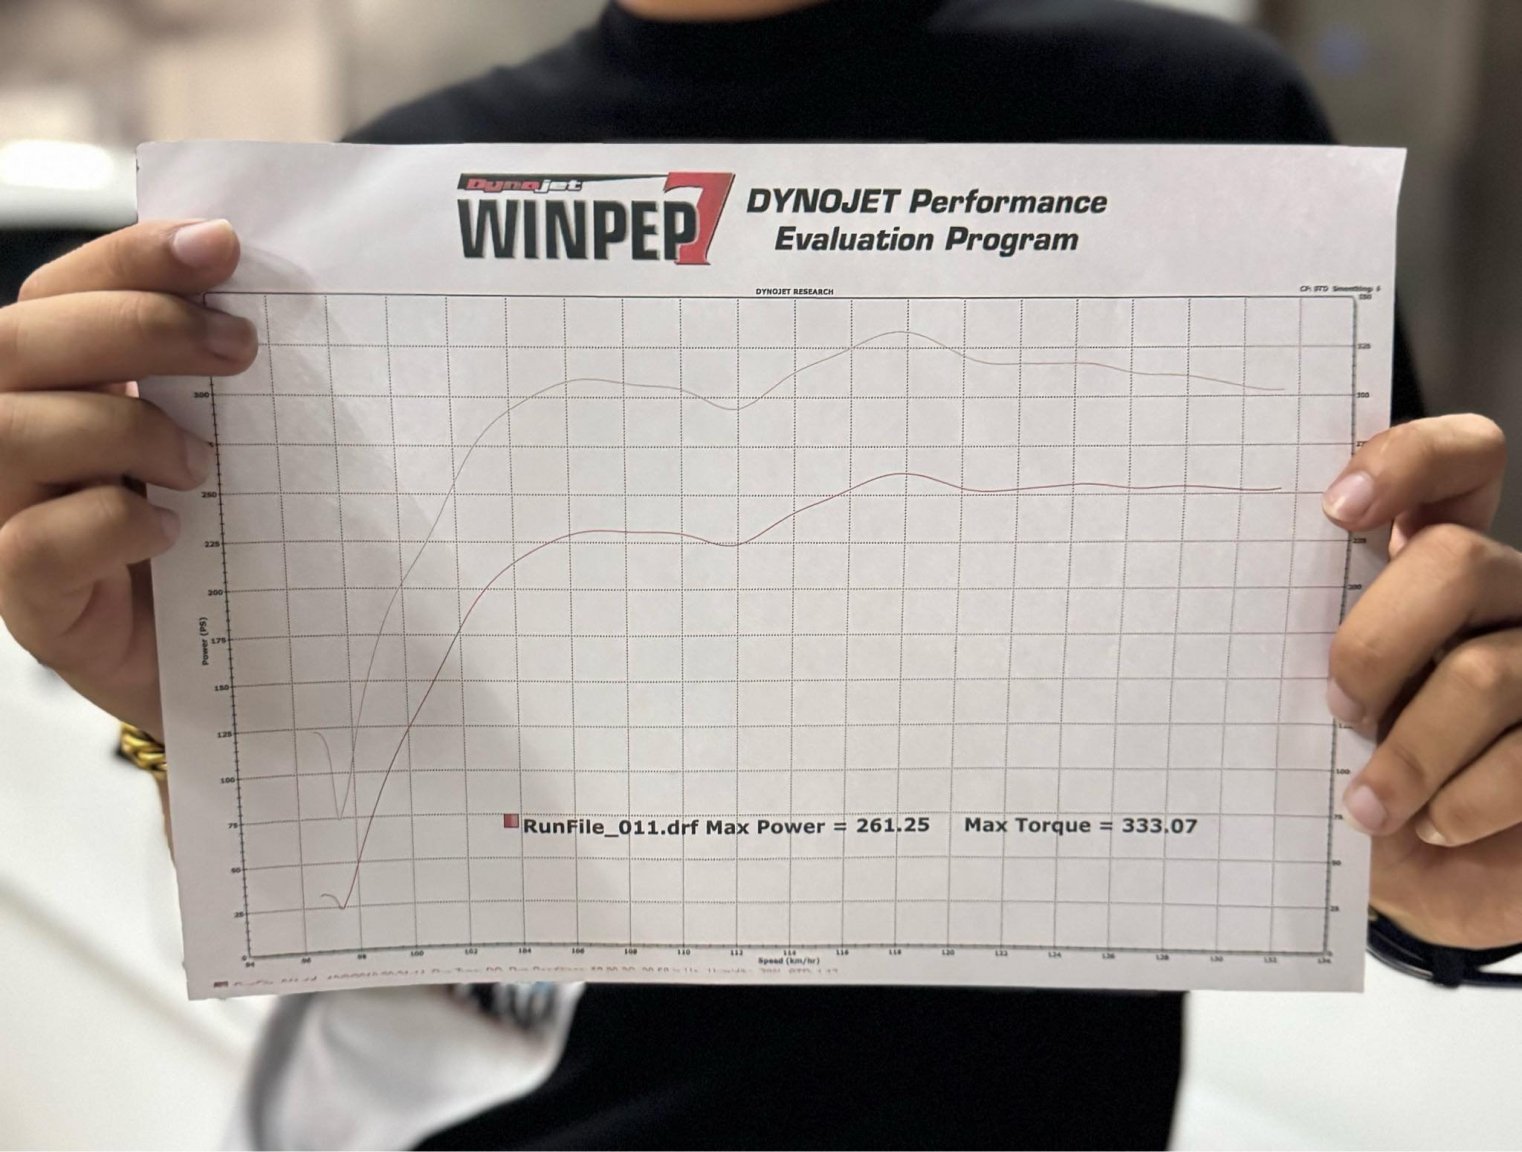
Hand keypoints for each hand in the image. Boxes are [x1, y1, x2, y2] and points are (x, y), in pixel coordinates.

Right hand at [0, 220, 255, 737]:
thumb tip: (266, 300)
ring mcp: (5, 517)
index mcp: (58, 386)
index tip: (222, 245)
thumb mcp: (227, 449)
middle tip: (240, 348)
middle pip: (20, 344)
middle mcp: (11, 439)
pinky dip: (110, 526)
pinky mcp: (29, 601)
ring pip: (9, 432)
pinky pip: (34, 544)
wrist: (232, 669)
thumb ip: (217, 381)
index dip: (131, 258)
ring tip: (206, 464)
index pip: (62, 291)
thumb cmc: (223, 547)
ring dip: (123, 430)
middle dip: (136, 328)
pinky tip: (174, 534)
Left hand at [1323, 414, 1521, 947]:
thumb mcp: (1314, 710)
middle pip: (1458, 561)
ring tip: (1364, 806)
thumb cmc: (1355, 781)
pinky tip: (1433, 825)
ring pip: (1487, 673)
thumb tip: (1218, 619)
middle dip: (1376, 642)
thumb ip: (1302, 651)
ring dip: (1410, 753)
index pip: (1457, 462)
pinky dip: (1462, 802)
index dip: (1408, 461)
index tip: (1339, 508)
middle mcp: (1504, 597)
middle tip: (1337, 706)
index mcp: (1433, 567)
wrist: (1420, 883)